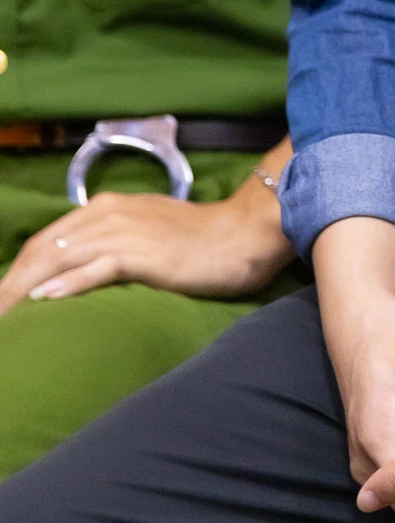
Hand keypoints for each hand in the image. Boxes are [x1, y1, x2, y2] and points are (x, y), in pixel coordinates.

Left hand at [0, 179, 294, 313]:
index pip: (47, 240)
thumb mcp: (147, 235)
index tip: (1, 299)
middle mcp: (109, 213)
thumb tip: (75, 272)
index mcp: (108, 208)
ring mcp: (125, 231)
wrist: (242, 234)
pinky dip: (67, 284)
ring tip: (3, 314)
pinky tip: (46, 300)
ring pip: (60, 259)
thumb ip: (111, 246)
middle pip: (43, 249)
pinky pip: (96, 268)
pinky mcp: (143, 253)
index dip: (17, 271)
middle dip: (10, 283)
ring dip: (25, 289)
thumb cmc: (199, 242)